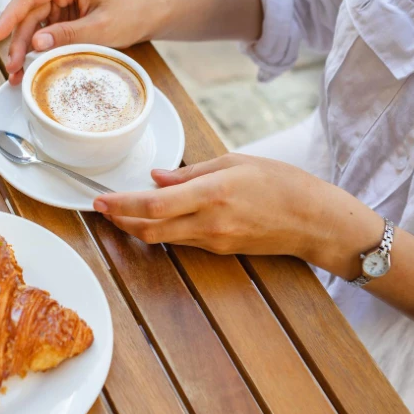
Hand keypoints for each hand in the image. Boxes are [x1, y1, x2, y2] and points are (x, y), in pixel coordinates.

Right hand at [0, 0, 153, 84]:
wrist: (147, 17)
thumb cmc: (130, 15)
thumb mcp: (101, 28)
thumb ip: (69, 34)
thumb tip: (36, 43)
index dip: (10, 16)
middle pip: (27, 15)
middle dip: (18, 42)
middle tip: (12, 68)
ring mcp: (58, 4)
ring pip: (31, 27)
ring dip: (23, 50)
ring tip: (16, 75)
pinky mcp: (61, 19)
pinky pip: (42, 35)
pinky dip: (35, 52)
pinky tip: (27, 69)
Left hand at [93, 153, 332, 257]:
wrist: (313, 221)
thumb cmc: (281, 183)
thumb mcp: (235, 163)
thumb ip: (191, 172)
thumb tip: (157, 177)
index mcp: (213, 193)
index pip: (155, 204)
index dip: (122, 204)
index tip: (100, 200)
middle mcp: (209, 222)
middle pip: (150, 229)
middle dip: (120, 220)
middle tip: (101, 207)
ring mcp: (214, 241)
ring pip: (162, 239)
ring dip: (137, 227)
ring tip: (119, 212)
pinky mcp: (219, 250)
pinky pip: (181, 241)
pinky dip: (162, 230)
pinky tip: (154, 218)